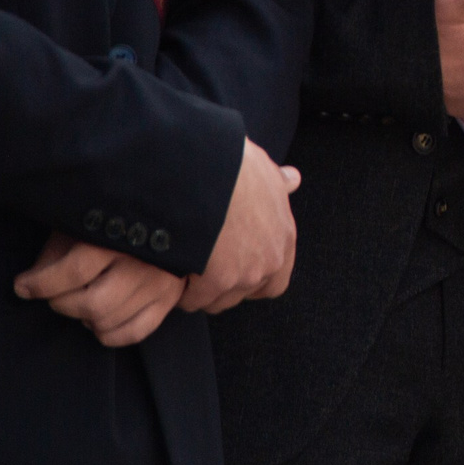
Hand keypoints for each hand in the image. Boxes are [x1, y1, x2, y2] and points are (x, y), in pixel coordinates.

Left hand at [14, 233, 183, 347]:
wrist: (168, 213)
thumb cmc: (115, 216)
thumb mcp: (83, 221)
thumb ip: (57, 250)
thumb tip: (32, 281)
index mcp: (119, 235)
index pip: (75, 270)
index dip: (41, 283)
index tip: (22, 285)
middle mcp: (142, 262)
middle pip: (93, 304)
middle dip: (62, 304)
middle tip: (54, 294)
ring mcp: (159, 283)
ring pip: (108, 321)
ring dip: (83, 318)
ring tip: (80, 301)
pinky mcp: (168, 299)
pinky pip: (133, 332)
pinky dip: (108, 334)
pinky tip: (99, 320)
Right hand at [181, 139, 301, 312]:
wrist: (203, 170)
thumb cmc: (232, 165)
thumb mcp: (262, 169)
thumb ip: (276, 183)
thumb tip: (293, 178)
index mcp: (284, 236)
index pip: (276, 279)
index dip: (254, 279)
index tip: (233, 269)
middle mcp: (270, 260)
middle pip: (244, 292)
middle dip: (223, 285)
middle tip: (202, 266)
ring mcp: (244, 275)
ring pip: (218, 300)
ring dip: (201, 290)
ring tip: (184, 267)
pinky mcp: (216, 283)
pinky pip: (193, 300)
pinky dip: (181, 290)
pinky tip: (170, 272)